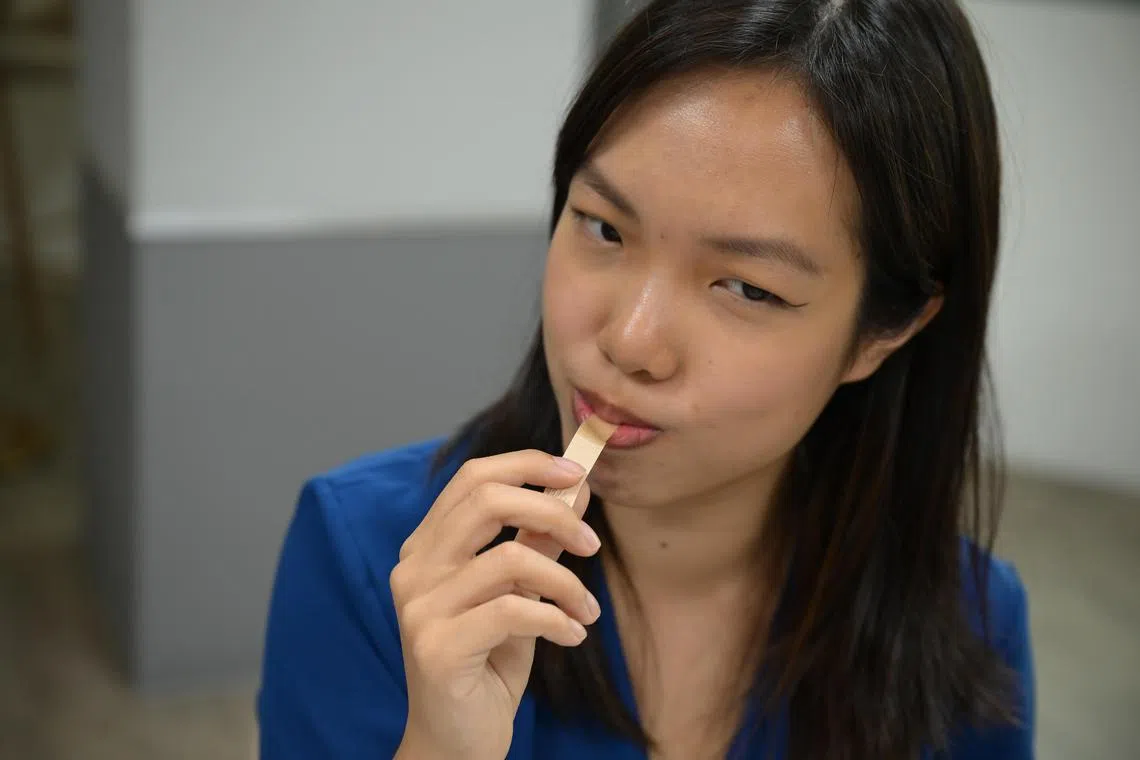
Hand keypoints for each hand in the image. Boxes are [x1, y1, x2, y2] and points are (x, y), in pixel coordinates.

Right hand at [390, 450, 601, 759]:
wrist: (458, 742)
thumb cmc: (487, 664)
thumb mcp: (518, 593)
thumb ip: (537, 542)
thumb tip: (574, 490)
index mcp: (427, 547)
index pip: (473, 477)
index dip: (528, 465)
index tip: (578, 476)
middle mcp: (413, 569)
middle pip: (487, 501)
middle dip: (554, 513)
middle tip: (592, 544)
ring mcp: (420, 608)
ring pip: (510, 559)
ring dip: (566, 583)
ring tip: (587, 611)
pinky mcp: (436, 648)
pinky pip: (514, 611)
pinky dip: (557, 619)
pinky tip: (572, 635)